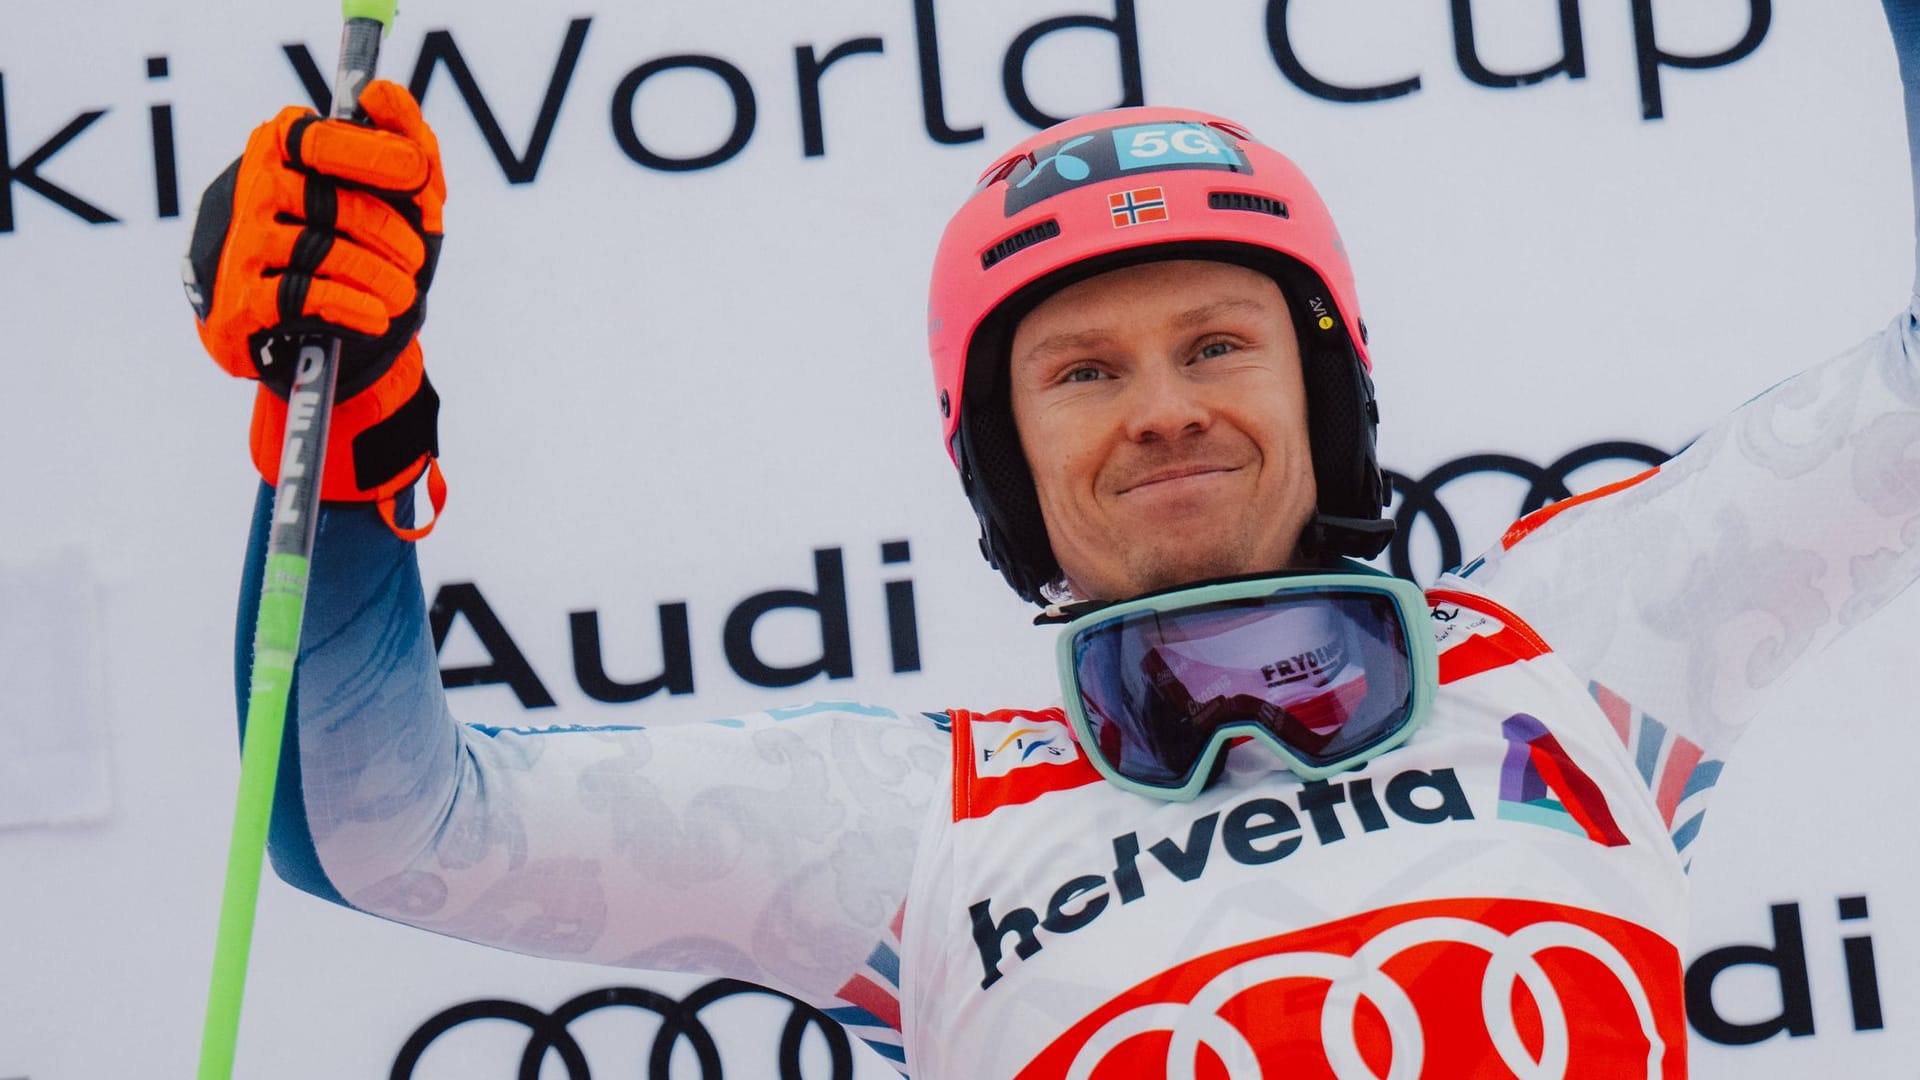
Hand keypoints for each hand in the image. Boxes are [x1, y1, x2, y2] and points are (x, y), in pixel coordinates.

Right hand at [184, 81, 446, 533]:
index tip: (417, 175)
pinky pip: (300, 296)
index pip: (320, 138)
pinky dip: (349, 306)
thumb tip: (379, 92)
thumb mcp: (397, 194)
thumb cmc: (357, 245)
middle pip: (330, 202)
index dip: (372, 155)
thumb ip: (403, 139)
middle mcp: (253, 186)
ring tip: (402, 294)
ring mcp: (241, 243)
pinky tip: (375, 316)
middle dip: (389, 233)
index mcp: (284, 145)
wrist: (309, 332)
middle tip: (416, 260)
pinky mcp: (238, 301)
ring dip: (378, 277)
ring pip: (320, 252)